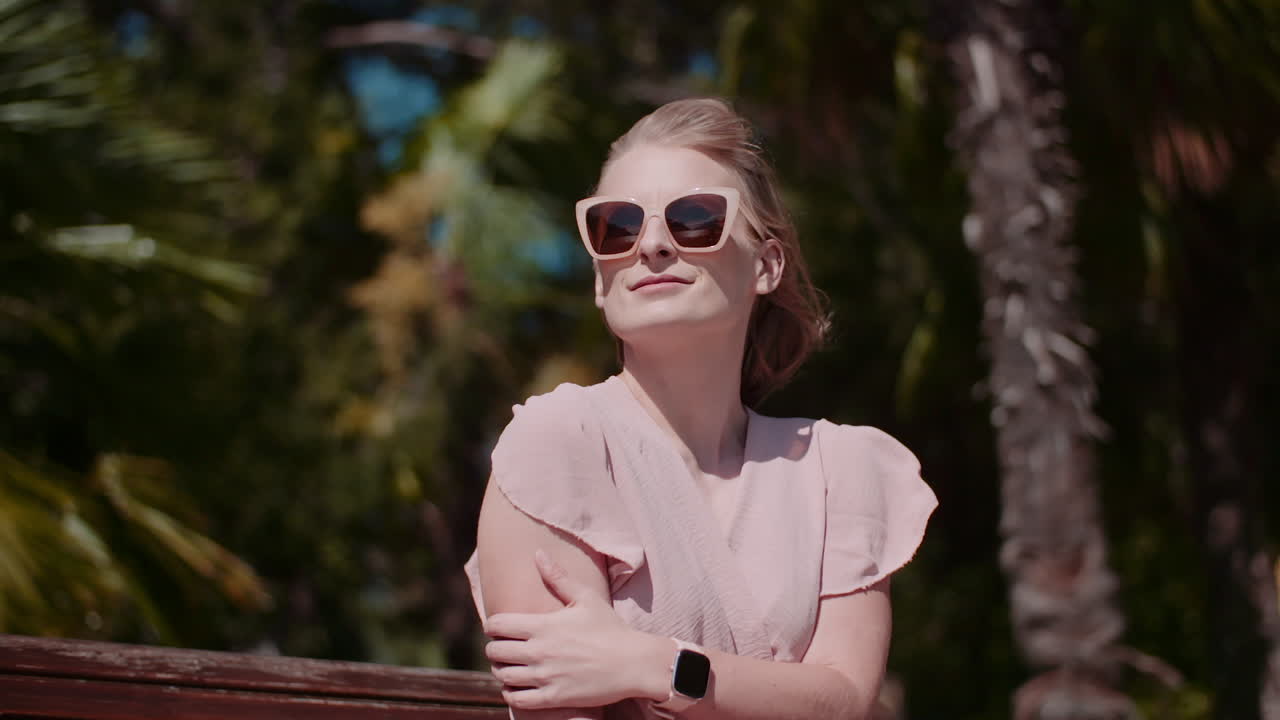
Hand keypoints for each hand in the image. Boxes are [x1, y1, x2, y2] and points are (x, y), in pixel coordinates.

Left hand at [484, 549, 669, 710]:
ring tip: (509, 667)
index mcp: (544, 625)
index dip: (492, 625)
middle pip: (494, 651)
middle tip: (503, 647)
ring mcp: (546, 676)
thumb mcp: (586, 598)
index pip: (498, 624)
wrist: (633, 663)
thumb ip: (558, 577)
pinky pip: (518, 700)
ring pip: (503, 676)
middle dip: (494, 648)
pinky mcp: (554, 698)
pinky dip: (511, 694)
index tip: (498, 627)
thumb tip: (538, 554)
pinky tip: (516, 688)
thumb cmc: (610, 628)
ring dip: (501, 671)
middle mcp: (540, 651)